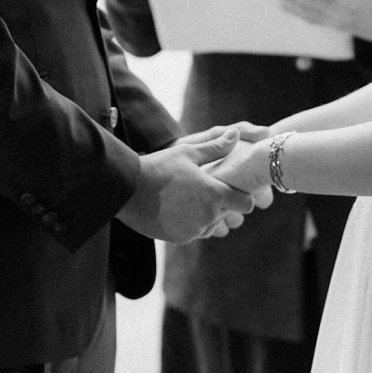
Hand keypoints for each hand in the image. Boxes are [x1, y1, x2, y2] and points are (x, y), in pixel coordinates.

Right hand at [117, 131, 269, 243]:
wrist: (126, 190)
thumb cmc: (158, 166)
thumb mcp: (187, 152)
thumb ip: (215, 147)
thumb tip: (236, 134)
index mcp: (214, 194)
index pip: (245, 203)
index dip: (243, 197)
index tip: (233, 190)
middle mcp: (208, 216)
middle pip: (227, 214)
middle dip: (220, 204)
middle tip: (203, 189)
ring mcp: (193, 229)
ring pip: (210, 224)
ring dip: (205, 215)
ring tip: (186, 198)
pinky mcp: (180, 238)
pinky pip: (193, 232)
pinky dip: (189, 223)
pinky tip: (175, 208)